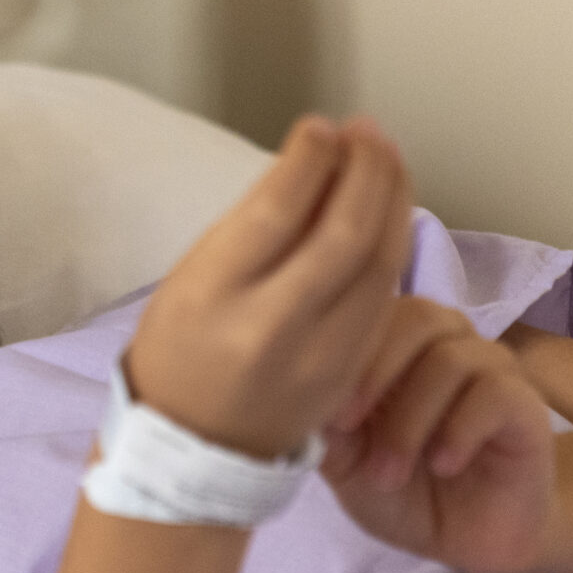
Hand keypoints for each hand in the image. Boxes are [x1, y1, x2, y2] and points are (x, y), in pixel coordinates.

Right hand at [126, 116, 415, 459]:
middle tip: (367, 132)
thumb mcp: (191, 279)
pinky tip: (390, 208)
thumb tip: (311, 166)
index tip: (319, 127)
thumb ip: (249, 228)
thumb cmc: (180, 348)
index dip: (309, 161)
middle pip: (342, 234)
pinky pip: (382, 294)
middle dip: (364, 171)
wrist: (194, 445)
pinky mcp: (349, 370)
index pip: (276, 212)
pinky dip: (392, 242)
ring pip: (376, 262)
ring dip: (390, 198)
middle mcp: (269, 325)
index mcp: (213, 294)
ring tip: (385, 155)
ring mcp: (318, 354)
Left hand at [321, 298, 558, 572]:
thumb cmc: (405, 491)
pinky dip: (459, 429)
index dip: (346, 349)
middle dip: (374, 372)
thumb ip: (325, 429)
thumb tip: (300, 394)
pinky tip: (442, 464)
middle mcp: (449, 345)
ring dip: (410, 420)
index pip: (375, 308)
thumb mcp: (347, 467)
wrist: (469, 539)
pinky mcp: (526, 406)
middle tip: (349, 429)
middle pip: (419, 316)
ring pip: (452, 358)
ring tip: (388, 473)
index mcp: (400, 347)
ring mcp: (493, 371)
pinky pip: (496, 393)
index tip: (323, 409)